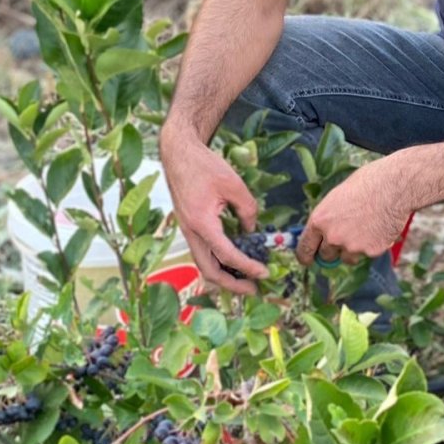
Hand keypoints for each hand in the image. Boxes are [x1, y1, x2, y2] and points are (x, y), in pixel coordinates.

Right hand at [161, 128, 267, 294]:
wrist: (178, 154)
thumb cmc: (204, 166)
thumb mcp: (234, 185)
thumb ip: (248, 210)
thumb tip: (252, 231)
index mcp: (202, 223)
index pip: (227, 255)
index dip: (248, 267)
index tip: (264, 273)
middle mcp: (191, 232)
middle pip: (209, 270)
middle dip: (231, 284)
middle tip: (253, 289)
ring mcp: (187, 231)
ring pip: (203, 264)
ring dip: (224, 275)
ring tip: (245, 280)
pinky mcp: (189, 227)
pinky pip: (202, 252)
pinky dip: (218, 262)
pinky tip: (233, 261)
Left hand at [295, 157, 411, 267]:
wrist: (394, 187)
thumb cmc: (367, 184)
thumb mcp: (337, 197)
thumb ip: (328, 218)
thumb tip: (323, 233)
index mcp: (320, 220)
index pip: (304, 248)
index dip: (305, 255)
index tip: (308, 260)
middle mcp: (333, 236)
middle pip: (326, 256)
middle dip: (333, 250)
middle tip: (346, 236)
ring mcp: (352, 246)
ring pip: (347, 258)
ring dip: (353, 249)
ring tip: (366, 227)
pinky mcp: (371, 252)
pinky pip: (367, 254)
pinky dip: (371, 246)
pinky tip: (379, 227)